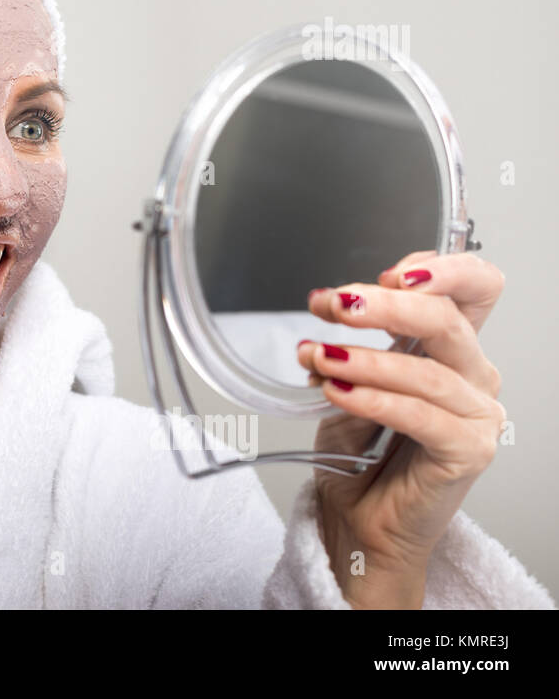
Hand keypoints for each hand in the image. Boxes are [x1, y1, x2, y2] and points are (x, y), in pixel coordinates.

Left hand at [297, 250, 507, 608]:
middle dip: (384, 305)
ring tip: (316, 356)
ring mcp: (476, 415)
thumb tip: (331, 305)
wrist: (360, 522)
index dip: (441, 270)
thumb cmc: (359, 455)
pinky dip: (372, 398)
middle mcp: (472, 376)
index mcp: (451, 349)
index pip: (474, 290)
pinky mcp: (466, 451)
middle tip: (336, 304)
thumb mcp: (348, 381)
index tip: (386, 274)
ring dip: (363, 358)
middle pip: (447, 319)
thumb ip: (352, 344)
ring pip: (425, 369)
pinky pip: (419, 414)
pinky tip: (336, 390)